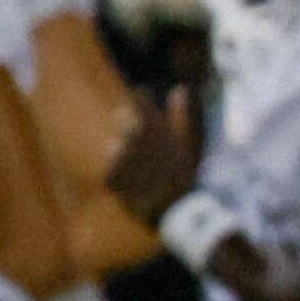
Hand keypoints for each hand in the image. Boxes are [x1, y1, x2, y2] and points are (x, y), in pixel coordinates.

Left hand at [104, 85, 202, 224]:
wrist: (176, 212)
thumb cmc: (186, 176)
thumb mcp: (189, 144)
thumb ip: (182, 115)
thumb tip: (179, 88)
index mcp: (154, 127)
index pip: (139, 99)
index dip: (141, 99)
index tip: (142, 100)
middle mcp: (134, 138)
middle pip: (123, 120)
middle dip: (129, 126)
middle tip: (142, 141)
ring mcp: (120, 157)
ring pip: (115, 146)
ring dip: (126, 153)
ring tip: (142, 167)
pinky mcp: (110, 177)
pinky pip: (111, 171)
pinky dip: (122, 176)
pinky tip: (136, 186)